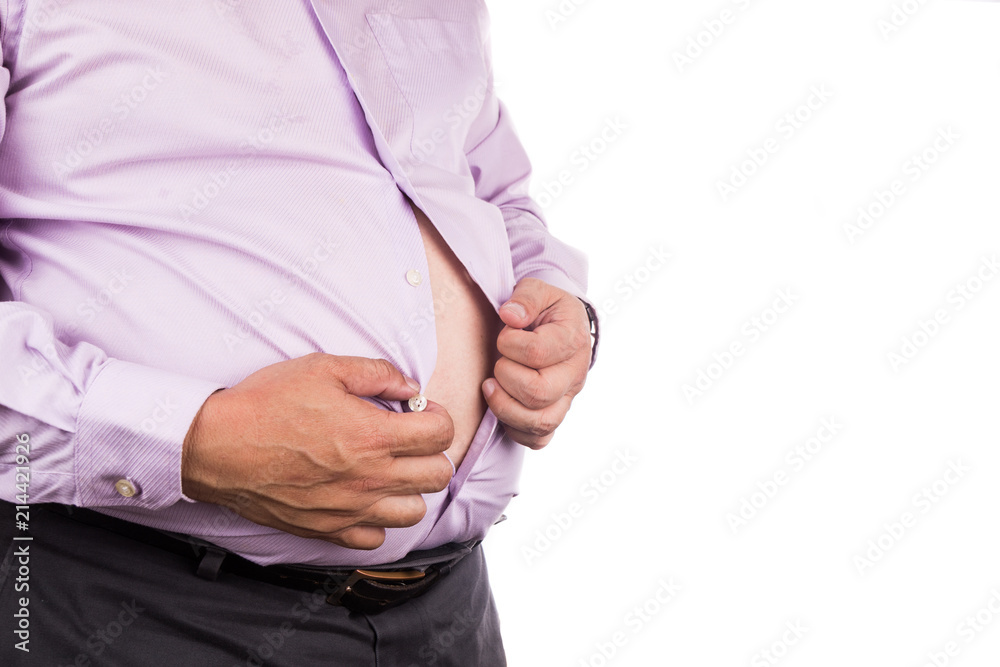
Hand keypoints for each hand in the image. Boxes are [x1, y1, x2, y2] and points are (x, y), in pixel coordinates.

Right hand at [181, 353, 454, 549]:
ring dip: (410, 489)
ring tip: (390, 470)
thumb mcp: (323, 368)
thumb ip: (375, 373)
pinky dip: (377, 521)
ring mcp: (351, 509)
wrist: (217, 446)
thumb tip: (408, 385)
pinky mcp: (327, 529)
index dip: (438, 417)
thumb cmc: (267, 403)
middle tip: (409, 439)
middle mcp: (371, 478)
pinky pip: (374, 538)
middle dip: (432, 453)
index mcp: (374, 435)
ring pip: (414, 513)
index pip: (441, 434)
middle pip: (438, 476)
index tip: (421, 411)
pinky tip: (363, 498)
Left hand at [482, 277, 591, 448]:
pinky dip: (515, 429)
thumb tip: (510, 316)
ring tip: (490, 386)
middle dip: (506, 376)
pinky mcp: (555, 416)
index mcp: (573, 340)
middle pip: (538, 392)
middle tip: (497, 362)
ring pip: (539, 422)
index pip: (537, 353)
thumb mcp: (538, 290)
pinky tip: (503, 406)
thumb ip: (526, 298)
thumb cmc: (546, 309)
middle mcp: (575, 375)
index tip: (504, 334)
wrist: (561, 327)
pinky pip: (538, 439)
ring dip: (504, 406)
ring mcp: (567, 399)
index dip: (509, 344)